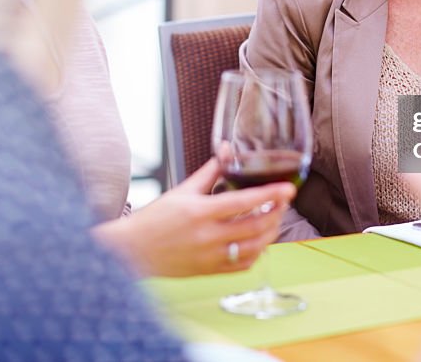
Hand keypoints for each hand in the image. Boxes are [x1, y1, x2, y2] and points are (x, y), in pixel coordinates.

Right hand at [93, 158, 295, 276]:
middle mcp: (208, 236)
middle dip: (276, 213)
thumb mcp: (182, 190)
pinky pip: (243, 265)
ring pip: (254, 248)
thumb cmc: (155, 219)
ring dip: (270, 233)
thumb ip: (210, 171)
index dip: (270, 195)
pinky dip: (257, 253)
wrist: (131, 252)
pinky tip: (260, 242)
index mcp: (200, 212)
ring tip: (274, 219)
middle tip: (284, 202)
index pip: (244, 202)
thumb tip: (226, 148)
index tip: (289, 189)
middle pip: (255, 227)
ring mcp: (210, 257)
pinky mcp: (210, 271)